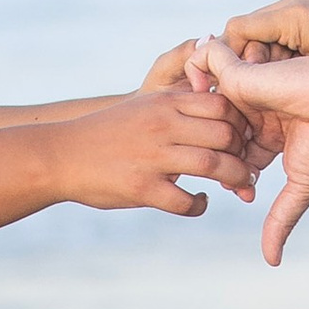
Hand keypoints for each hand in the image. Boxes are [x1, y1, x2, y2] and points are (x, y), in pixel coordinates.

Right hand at [49, 85, 256, 219]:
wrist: (62, 154)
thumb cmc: (109, 131)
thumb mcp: (143, 105)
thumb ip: (178, 105)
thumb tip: (221, 110)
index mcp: (165, 102)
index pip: (222, 104)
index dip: (240, 122)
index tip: (242, 138)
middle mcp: (162, 125)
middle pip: (224, 134)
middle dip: (242, 152)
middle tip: (246, 165)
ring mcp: (152, 157)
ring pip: (213, 166)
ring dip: (235, 179)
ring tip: (240, 186)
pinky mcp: (142, 188)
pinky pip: (186, 201)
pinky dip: (200, 205)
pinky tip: (200, 203)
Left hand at [192, 36, 308, 264]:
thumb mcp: (303, 184)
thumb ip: (281, 218)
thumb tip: (271, 260)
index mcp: (272, 135)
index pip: (236, 157)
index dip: (232, 176)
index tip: (241, 191)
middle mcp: (258, 112)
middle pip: (218, 133)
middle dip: (214, 154)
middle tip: (219, 171)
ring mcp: (248, 89)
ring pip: (208, 103)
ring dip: (200, 119)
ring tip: (197, 138)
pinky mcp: (241, 69)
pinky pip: (206, 65)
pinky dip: (194, 74)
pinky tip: (193, 102)